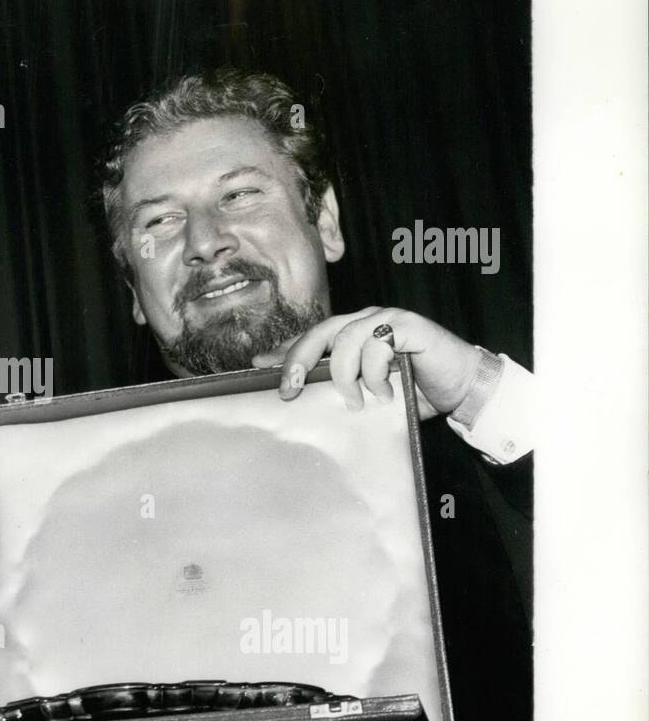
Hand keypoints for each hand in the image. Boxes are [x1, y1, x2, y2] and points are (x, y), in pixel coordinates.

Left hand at [251, 307, 480, 420]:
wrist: (462, 388)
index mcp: (353, 334)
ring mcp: (388, 320)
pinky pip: (379, 342)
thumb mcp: (368, 393)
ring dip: (345, 373)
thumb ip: (339, 389)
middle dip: (299, 358)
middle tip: (290, 388)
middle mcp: (367, 321)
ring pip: (347, 337)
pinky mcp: (411, 326)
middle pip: (322, 331)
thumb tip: (302, 398)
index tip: (258, 365)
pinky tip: (384, 391)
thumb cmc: (414, 391)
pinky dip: (375, 370)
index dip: (285, 350)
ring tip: (355, 400)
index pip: (312, 337)